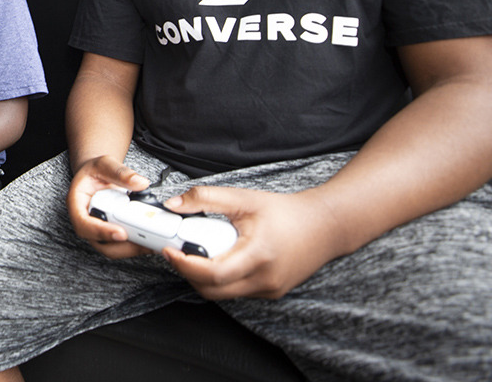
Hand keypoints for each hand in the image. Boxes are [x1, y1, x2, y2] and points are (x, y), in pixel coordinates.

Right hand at [66, 155, 153, 259]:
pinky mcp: (110, 233)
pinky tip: (150, 240)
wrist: (96, 176)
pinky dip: (135, 245)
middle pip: (99, 243)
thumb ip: (121, 172)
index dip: (101, 231)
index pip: (83, 223)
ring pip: (111, 248)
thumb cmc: (95, 172)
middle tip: (143, 240)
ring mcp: (98, 229)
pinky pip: (120, 245)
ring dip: (131, 249)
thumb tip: (140, 183)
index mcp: (77, 203)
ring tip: (151, 242)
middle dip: (122, 246)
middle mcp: (85, 220)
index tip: (121, 233)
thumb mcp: (105, 164)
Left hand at [161, 185, 344, 299]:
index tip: (168, 250)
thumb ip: (206, 198)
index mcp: (258, 255)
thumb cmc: (287, 212)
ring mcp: (268, 290)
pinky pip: (236, 292)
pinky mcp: (270, 293)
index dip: (185, 265)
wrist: (326, 227)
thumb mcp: (244, 198)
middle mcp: (264, 280)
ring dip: (204, 277)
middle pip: (212, 290)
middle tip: (177, 251)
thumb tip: (173, 205)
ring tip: (198, 252)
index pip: (213, 273)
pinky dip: (221, 279)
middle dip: (188, 272)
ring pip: (223, 294)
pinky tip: (220, 258)